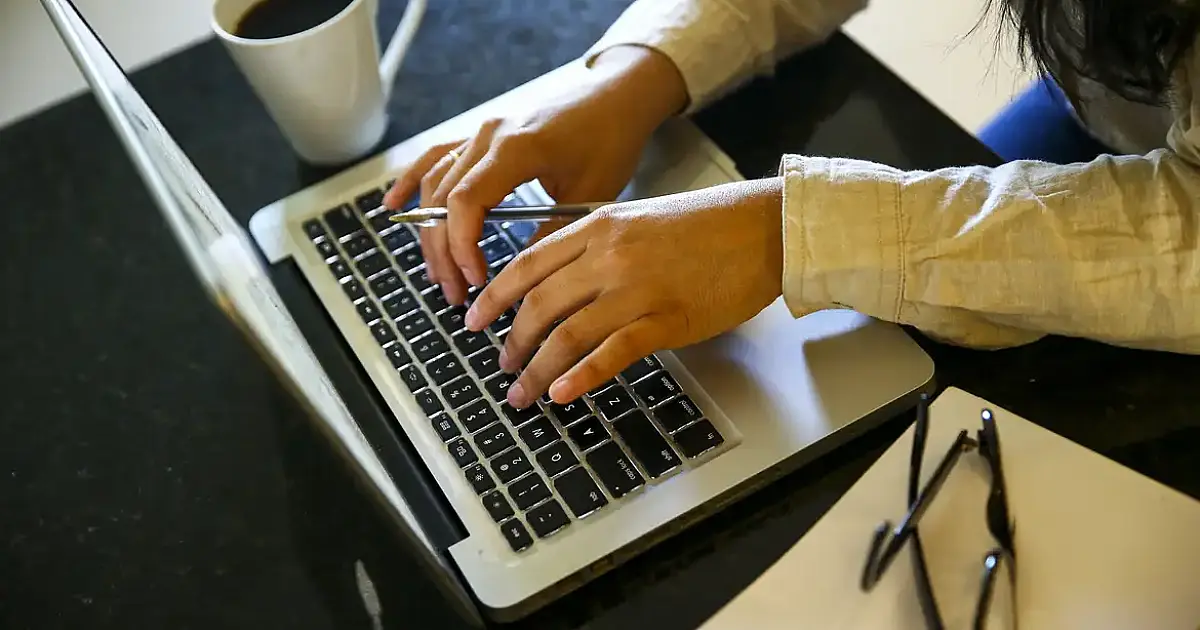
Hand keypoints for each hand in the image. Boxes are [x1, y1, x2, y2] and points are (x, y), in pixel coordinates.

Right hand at [382, 46, 688, 304]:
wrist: (617, 96)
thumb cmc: (611, 138)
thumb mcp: (590, 194)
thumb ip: (551, 234)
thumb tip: (523, 279)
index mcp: (516, 148)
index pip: (466, 202)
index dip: (461, 246)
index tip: (475, 280)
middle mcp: (489, 136)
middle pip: (444, 199)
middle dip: (444, 252)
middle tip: (456, 293)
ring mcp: (481, 132)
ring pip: (435, 184)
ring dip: (431, 232)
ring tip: (439, 273)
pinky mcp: (481, 134)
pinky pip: (436, 157)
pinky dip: (412, 182)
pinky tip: (393, 207)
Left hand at [463, 177, 785, 407]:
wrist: (764, 228)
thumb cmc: (708, 225)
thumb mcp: (639, 219)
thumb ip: (598, 245)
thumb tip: (560, 282)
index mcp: (599, 226)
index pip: (528, 264)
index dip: (494, 296)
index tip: (475, 318)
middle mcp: (610, 255)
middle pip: (540, 303)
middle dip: (512, 340)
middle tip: (501, 365)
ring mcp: (638, 288)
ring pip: (568, 333)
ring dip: (537, 369)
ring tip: (522, 392)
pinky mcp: (668, 319)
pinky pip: (613, 352)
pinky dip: (582, 376)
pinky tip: (562, 393)